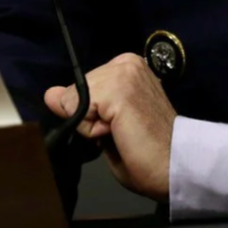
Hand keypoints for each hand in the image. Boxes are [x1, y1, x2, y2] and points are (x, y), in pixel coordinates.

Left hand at [45, 52, 176, 199]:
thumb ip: (78, 106)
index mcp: (127, 68)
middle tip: (123, 131)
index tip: (120, 125)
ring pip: (74, 99)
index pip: (82, 85)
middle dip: (90, 117)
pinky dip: (92, 130)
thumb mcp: (104, 125)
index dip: (92, 113)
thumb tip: (50, 93)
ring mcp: (124, 72)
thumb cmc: (148, 151)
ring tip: (122, 132)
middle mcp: (127, 62)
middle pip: (75, 90)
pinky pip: (79, 110)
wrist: (176, 165)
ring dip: (91, 125)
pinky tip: (118, 132)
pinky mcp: (119, 89)